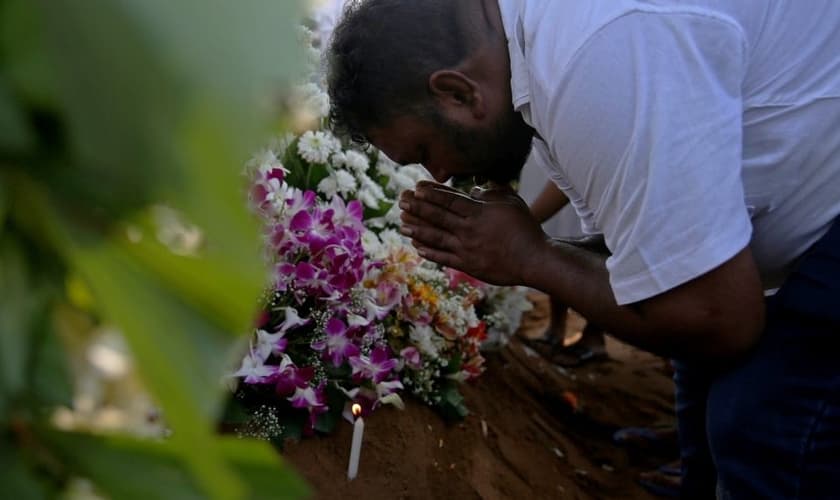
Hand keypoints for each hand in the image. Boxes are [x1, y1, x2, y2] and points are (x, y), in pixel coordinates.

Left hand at [399, 181, 548, 284]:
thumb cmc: (526, 228)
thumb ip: (491, 192)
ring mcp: (466, 249)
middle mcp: (469, 230)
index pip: (450, 200)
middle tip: (401, 200)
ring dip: (417, 228)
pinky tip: (416, 246)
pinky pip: (443, 257)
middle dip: (418, 207)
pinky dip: (429, 251)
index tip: (416, 187)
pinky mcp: (468, 265)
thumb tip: (473, 189)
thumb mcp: (511, 202)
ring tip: (402, 223)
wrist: (534, 260)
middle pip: (438, 216)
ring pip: (436, 236)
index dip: (431, 193)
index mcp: (479, 212)